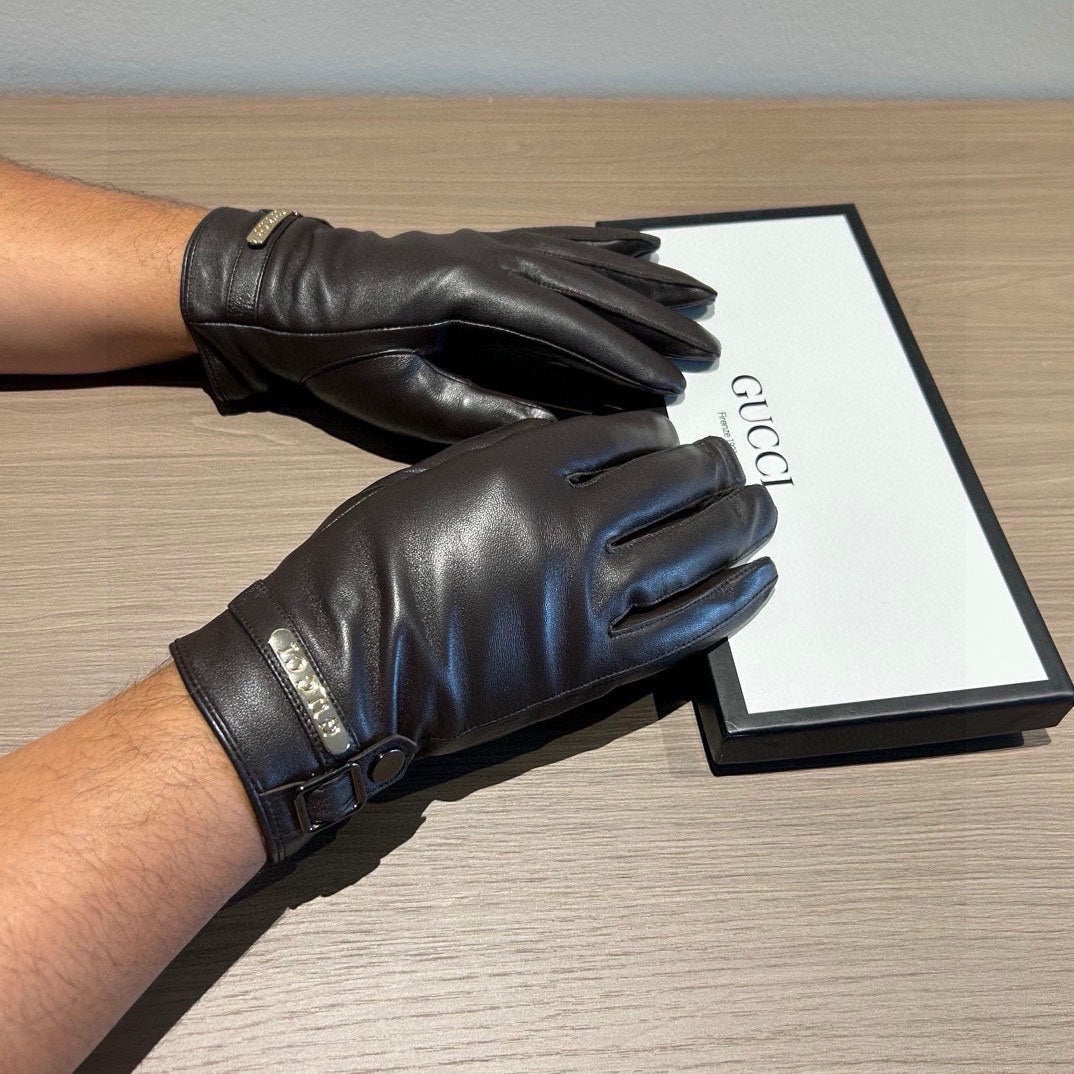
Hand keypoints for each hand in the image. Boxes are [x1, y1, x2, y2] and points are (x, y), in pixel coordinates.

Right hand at [171, 412, 776, 861]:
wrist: (342, 665)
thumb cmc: (365, 565)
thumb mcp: (432, 478)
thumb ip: (511, 459)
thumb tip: (575, 454)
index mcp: (524, 471)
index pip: (622, 436)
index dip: (656, 432)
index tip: (670, 435)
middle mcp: (569, 527)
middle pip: (670, 484)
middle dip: (708, 468)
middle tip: (728, 462)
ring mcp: (588, 600)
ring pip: (691, 549)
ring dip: (736, 523)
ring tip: (760, 507)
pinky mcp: (593, 665)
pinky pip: (683, 626)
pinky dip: (729, 601)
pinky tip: (758, 576)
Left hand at [180, 208, 719, 444]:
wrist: (286, 296)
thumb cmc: (335, 352)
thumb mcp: (400, 397)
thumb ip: (481, 412)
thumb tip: (555, 425)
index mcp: (472, 293)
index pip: (571, 326)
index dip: (626, 358)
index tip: (672, 384)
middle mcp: (492, 258)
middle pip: (594, 287)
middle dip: (656, 319)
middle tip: (708, 346)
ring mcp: (491, 246)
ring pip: (588, 259)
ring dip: (647, 279)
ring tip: (699, 293)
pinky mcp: (484, 247)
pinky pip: (560, 241)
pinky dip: (608, 244)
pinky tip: (642, 242)